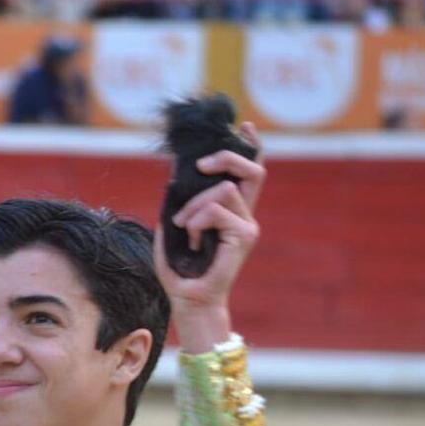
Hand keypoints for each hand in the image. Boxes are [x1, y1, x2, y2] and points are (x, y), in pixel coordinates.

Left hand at [153, 122, 265, 350]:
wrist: (188, 299)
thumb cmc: (179, 270)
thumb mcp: (172, 228)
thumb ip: (178, 203)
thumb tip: (175, 176)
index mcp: (231, 212)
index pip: (248, 173)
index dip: (250, 146)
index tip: (244, 126)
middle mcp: (244, 215)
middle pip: (252, 169)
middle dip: (226, 157)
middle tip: (201, 165)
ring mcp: (246, 226)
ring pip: (223, 190)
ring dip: (194, 204)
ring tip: (184, 226)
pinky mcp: (243, 236)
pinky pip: (217, 210)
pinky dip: (197, 220)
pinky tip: (192, 238)